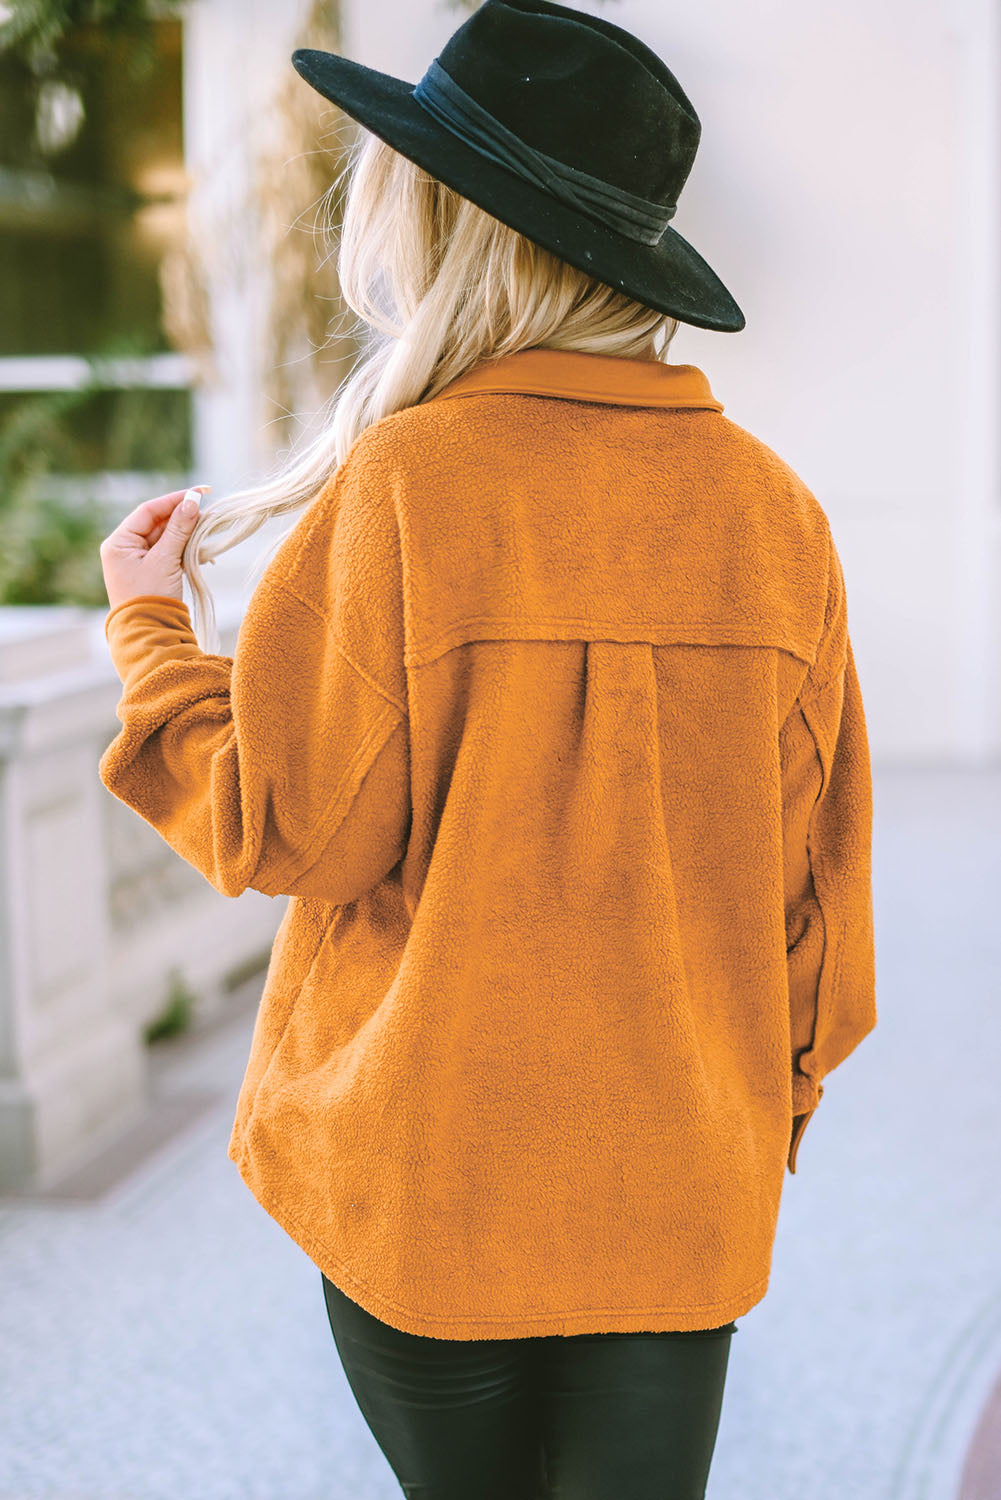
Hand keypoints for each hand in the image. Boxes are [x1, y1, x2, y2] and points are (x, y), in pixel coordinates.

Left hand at [100, 485, 210, 610]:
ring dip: (186, 534)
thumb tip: (192, 502)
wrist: (149, 635)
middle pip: (157, 523)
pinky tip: (202, 551)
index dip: (174, 500)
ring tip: (207, 532)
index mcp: (118, 543)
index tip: (199, 493)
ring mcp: (138, 562)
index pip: (148, 511)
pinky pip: (169, 553)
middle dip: (182, 518)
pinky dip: (185, 549)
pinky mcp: (151, 573)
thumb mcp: (165, 560)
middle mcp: (125, 549)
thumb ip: (179, 529)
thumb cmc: (151, 597)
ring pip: (165, 538)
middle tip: (207, 513)